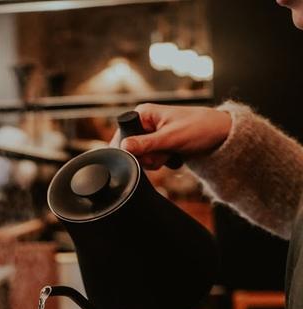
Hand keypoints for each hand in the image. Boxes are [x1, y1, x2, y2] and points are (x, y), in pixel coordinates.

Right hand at [111, 104, 231, 169]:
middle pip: (131, 150)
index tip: (145, 154)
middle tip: (164, 152)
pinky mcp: (158, 145)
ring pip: (142, 157)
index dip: (130, 149)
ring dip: (156, 160)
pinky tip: (173, 155)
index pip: (122, 136)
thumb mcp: (171, 137)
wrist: (219, 135)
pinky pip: (151, 160)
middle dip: (147, 157)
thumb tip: (123, 147)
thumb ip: (146, 144)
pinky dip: (161, 162)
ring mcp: (151, 135)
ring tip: (171, 152)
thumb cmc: (199, 128)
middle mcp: (145, 122)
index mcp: (143, 113)